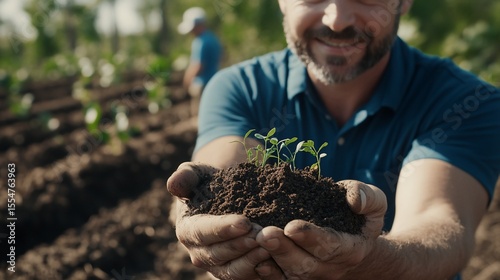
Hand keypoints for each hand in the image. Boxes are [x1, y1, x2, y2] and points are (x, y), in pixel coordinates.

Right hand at [166, 162, 271, 279]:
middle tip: (263, 234)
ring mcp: (217, 266)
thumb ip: (185, 177)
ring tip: (272, 246)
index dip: (223, 229)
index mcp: (187, 230)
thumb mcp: (196, 174)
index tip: (245, 221)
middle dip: (242, 245)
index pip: (203, 232)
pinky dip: (262, 271)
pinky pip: (248, 277)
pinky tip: (277, 258)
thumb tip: (173, 184)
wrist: (224, 197)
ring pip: (234, 271)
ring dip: (253, 260)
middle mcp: (199, 253)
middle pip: (219, 255)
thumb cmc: (208, 183)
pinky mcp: (236, 272)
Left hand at [254, 180, 386, 279]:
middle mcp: (331, 268)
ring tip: (256, 241)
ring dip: (271, 260)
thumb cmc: (360, 215)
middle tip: (265, 233)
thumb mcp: (374, 201)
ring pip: (290, 275)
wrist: (354, 240)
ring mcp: (313, 275)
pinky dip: (267, 272)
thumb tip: (353, 201)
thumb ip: (367, 197)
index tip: (291, 226)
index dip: (310, 237)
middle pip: (305, 265)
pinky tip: (254, 259)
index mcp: (351, 249)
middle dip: (283, 249)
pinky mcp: (297, 276)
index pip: (330, 246)